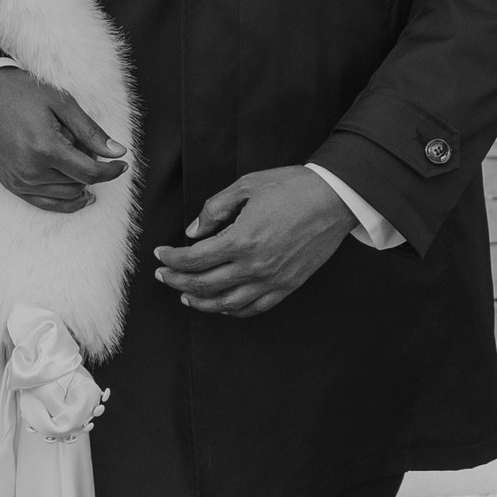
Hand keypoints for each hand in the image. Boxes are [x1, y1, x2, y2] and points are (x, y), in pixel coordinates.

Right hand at [0, 68, 128, 213]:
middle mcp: (31, 170)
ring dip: (77, 180)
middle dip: (90, 167)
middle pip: (79, 183)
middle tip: (83, 143)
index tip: (122, 164)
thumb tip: (118, 153)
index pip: (91, 172)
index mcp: (45, 148)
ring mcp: (19, 180)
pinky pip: (44, 203)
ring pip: (65, 195)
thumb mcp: (63, 103)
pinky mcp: (11, 185)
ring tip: (70, 155)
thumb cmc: (23, 94)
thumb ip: (91, 132)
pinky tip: (80, 194)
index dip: (112, 171)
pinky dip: (65, 201)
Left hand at [153, 166, 352, 316]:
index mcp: (242, 240)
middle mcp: (255, 266)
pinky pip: (254, 308)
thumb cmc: (293, 188)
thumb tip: (193, 232)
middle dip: (176, 281)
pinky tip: (220, 305)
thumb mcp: (246, 186)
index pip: (193, 259)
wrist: (336, 198)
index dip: (171, 258)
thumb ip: (214, 209)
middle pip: (203, 284)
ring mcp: (273, 279)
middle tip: (163, 275)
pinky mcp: (288, 286)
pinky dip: (232, 310)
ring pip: (226, 303)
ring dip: (200, 302)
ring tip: (184, 295)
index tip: (160, 254)